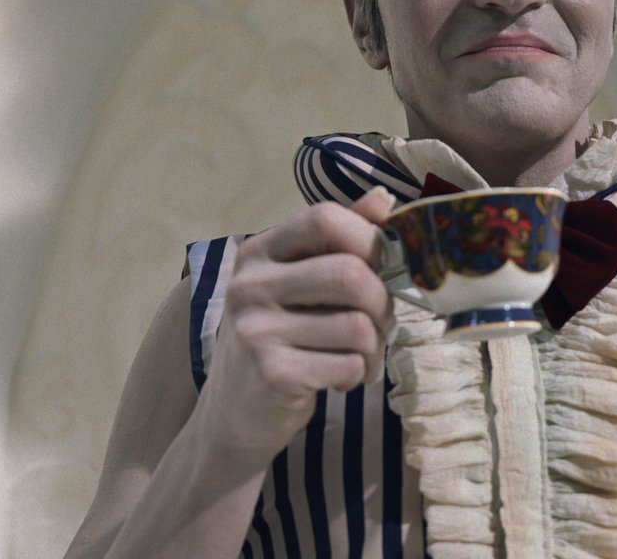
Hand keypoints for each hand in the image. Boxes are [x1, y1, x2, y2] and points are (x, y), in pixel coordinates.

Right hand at [193, 188, 397, 467]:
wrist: (233, 416)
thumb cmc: (278, 340)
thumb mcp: (297, 285)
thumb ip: (337, 242)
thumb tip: (384, 199)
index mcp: (259, 252)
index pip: (324, 217)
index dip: (368, 239)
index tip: (381, 267)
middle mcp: (251, 285)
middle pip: (351, 274)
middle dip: (383, 303)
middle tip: (380, 325)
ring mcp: (257, 330)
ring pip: (359, 325)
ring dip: (375, 347)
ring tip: (360, 357)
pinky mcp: (273, 374)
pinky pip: (349, 365)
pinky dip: (359, 375)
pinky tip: (340, 380)